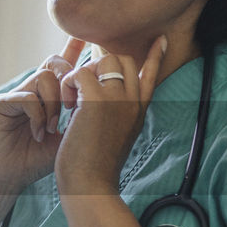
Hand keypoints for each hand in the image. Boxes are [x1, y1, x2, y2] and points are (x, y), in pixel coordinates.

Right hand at [0, 37, 86, 195]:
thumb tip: (109, 98)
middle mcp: (33, 88)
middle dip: (70, 81)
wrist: (10, 177)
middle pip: (56, 63)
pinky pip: (27, 97)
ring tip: (53, 128)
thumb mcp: (70, 136)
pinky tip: (38, 134)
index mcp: (49, 94)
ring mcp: (17, 93)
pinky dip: (37, 116)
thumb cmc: (38, 159)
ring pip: (44, 77)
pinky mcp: (3, 103)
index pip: (64, 62)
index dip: (75, 46)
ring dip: (54, 104)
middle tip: (73, 108)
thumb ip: (83, 115)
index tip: (87, 33)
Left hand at [55, 35, 166, 196]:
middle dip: (99, 65)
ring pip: (103, 61)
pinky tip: (66, 106)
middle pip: (124, 59)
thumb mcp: (115, 138)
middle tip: (82, 90)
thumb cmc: (96, 168)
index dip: (155, 57)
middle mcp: (133, 102)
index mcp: (139, 111)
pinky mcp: (97, 102)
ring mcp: (118, 100)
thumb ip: (116, 116)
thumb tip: (103, 102)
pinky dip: (67, 85)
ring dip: (81, 74)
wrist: (91, 186)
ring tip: (72, 101)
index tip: (160, 40)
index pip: (152, 76)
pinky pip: (80, 72)